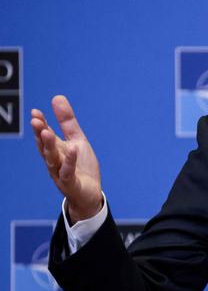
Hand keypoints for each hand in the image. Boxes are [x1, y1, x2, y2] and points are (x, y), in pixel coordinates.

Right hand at [31, 95, 102, 222]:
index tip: (36, 112)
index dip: (40, 125)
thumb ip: (67, 122)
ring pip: (52, 160)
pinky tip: (72, 149)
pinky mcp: (70, 184)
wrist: (90, 194)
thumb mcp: (77, 140)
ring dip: (48, 146)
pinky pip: (68, 172)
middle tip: (35, 120)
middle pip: (45, 147)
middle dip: (40, 134)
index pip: (45, 136)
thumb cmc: (81, 167)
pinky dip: (69, 161)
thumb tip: (57, 97)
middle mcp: (54, 162)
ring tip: (47, 132)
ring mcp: (60, 174)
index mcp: (55, 150)